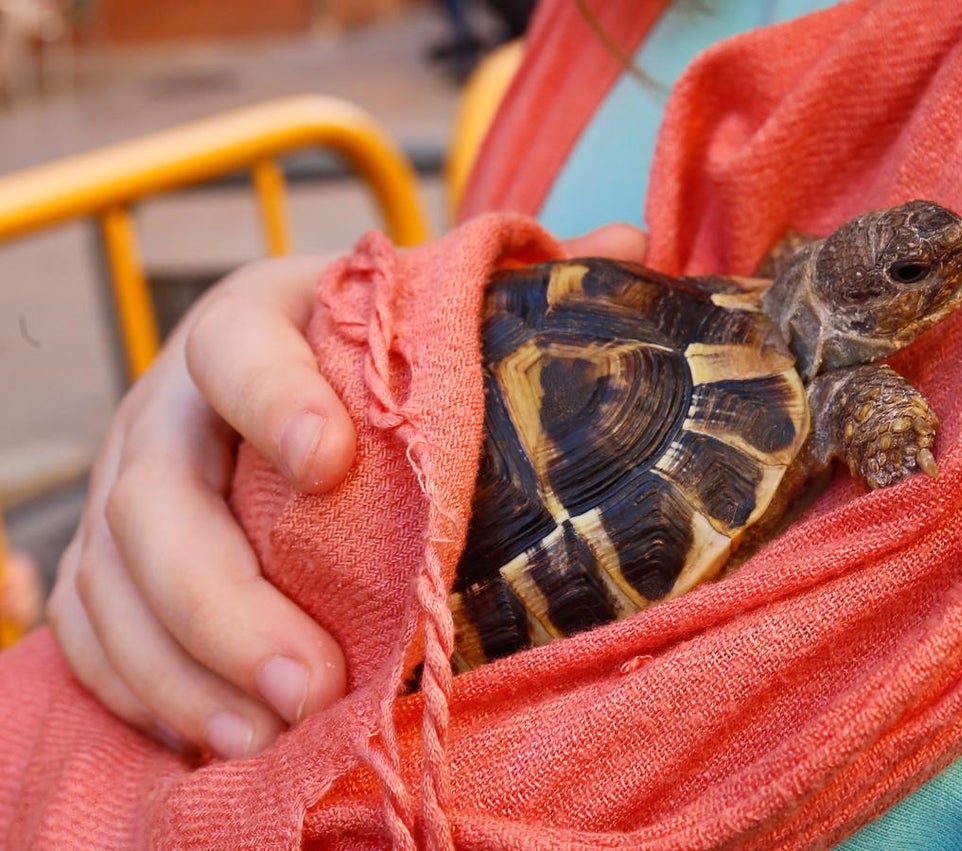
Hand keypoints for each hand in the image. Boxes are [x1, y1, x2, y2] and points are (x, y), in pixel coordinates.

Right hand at [48, 224, 647, 758]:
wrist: (288, 395)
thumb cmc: (379, 362)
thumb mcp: (436, 311)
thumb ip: (521, 288)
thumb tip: (629, 239)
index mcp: (253, 325)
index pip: (236, 345)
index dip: (272, 395)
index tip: (331, 460)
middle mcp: (171, 408)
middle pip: (154, 497)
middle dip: (221, 597)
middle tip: (311, 679)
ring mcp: (128, 492)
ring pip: (113, 579)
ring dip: (184, 667)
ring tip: (270, 734)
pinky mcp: (111, 563)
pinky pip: (93, 630)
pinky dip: (144, 688)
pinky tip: (223, 736)